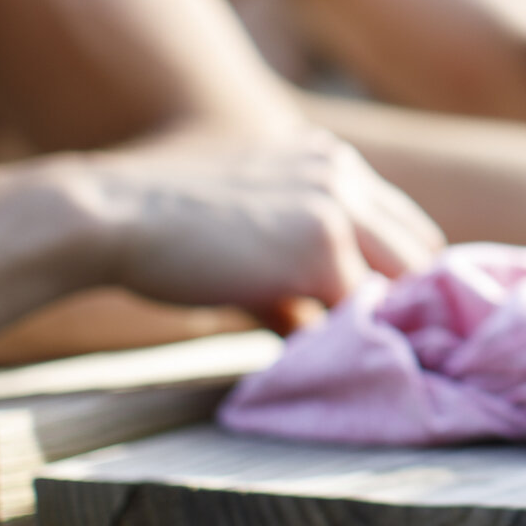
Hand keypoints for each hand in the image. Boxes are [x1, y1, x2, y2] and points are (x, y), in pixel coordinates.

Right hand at [69, 131, 442, 329]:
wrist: (109, 215)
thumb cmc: (159, 231)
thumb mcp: (244, 233)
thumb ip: (291, 273)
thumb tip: (320, 332)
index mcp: (327, 158)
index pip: (396, 222)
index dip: (394, 273)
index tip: (386, 318)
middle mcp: (342, 171)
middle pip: (416, 247)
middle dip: (410, 300)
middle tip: (398, 352)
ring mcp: (336, 205)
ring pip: (402, 278)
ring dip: (390, 323)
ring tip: (376, 367)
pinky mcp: (321, 248)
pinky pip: (360, 309)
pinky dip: (351, 341)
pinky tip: (335, 366)